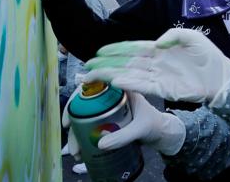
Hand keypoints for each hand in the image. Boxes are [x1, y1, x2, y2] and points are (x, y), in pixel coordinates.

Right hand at [62, 88, 185, 155]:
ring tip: (75, 149)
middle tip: (68, 129)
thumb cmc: (155, 124)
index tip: (74, 102)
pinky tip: (79, 148)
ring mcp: (109, 106)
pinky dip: (82, 134)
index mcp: (124, 87)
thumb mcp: (142, 128)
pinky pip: (90, 122)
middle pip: (87, 97)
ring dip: (76, 129)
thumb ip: (125, 135)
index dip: (83, 88)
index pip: (100, 79)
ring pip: (86, 112)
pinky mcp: (107, 118)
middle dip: (74, 113)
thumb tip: (100, 145)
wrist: (161, 133)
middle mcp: (114, 94)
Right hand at [83, 28, 229, 103]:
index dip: (116, 49)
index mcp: (160, 50)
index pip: (133, 48)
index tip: (100, 51)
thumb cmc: (207, 56)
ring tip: (94, 75)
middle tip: (88, 67)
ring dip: (112, 75)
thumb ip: (174, 34)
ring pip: (130, 75)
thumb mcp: (192, 37)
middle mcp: (155, 64)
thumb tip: (157, 43)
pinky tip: (117, 81)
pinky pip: (144, 86)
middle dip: (107, 64)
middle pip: (126, 63)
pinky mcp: (165, 90)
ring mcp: (158, 77)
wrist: (221, 77)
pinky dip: (130, 84)